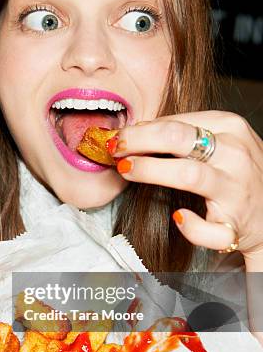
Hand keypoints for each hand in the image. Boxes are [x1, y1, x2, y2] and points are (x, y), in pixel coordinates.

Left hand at [109, 111, 262, 261]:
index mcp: (230, 128)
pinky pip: (209, 229)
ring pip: (189, 175)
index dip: (140, 129)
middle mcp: (236, 155)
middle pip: (178, 139)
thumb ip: (183, 135)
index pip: (176, 122)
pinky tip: (177, 218)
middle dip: (139, 141)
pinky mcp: (236, 226)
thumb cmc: (236, 173)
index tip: (118, 136)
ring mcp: (237, 190)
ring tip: (126, 170)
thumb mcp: (220, 142)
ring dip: (151, 171)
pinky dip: (191, 226)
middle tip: (114, 148)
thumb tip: (135, 132)